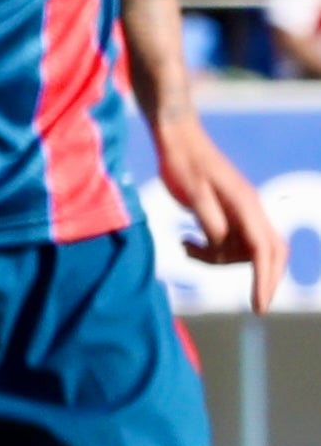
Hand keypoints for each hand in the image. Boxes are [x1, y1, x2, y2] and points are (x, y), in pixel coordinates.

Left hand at [155, 115, 281, 306]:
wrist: (177, 139)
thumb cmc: (182, 163)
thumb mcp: (191, 194)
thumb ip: (210, 221)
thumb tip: (224, 245)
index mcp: (245, 205)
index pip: (263, 251)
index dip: (264, 280)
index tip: (260, 306)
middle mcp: (250, 209)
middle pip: (269, 253)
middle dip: (263, 279)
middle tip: (255, 305)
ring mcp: (241, 211)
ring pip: (244, 250)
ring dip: (218, 260)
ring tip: (185, 247)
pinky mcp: (228, 213)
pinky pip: (227, 242)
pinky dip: (210, 250)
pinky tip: (185, 243)